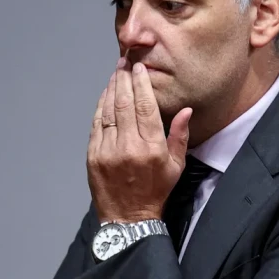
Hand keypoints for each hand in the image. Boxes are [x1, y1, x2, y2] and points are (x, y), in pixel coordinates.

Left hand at [87, 58, 192, 222]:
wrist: (128, 217)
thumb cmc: (156, 191)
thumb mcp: (176, 166)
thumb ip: (179, 136)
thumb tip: (185, 109)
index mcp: (152, 148)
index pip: (146, 106)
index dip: (141, 84)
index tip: (139, 68)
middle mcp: (129, 146)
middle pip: (125, 103)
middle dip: (124, 79)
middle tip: (125, 61)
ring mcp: (108, 150)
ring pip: (108, 110)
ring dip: (111, 88)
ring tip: (115, 73)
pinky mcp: (93, 155)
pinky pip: (97, 124)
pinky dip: (101, 106)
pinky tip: (105, 95)